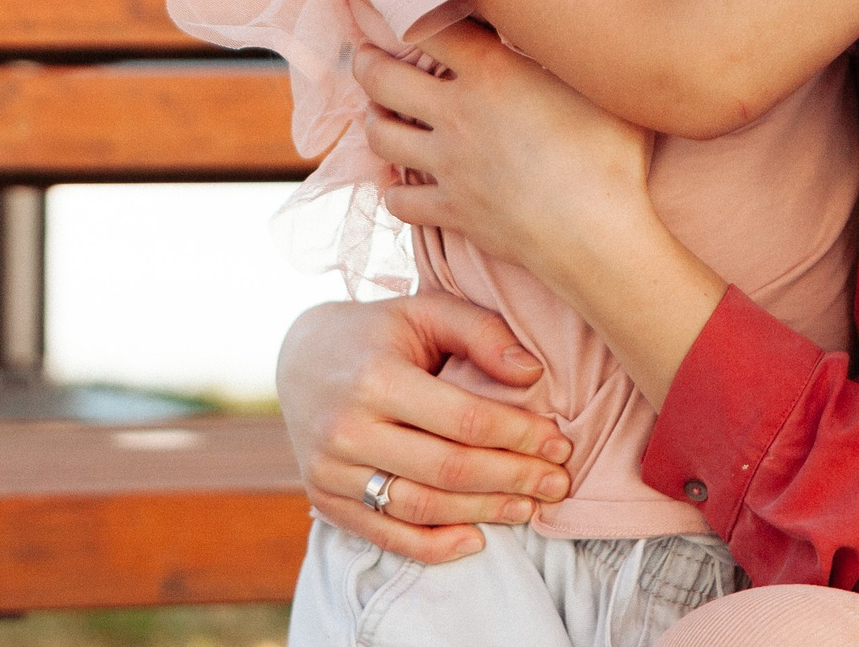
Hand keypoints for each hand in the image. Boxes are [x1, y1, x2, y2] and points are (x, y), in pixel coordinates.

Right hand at [275, 293, 574, 562]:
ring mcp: (331, 469)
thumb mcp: (426, 311)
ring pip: (421, 506)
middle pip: (448, 469)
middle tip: (557, 483)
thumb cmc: (378, 333)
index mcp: (376, 376)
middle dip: (513, 479)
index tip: (558, 444)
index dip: (518, 436)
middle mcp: (347, 428)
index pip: (464, 419)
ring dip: (483, 513)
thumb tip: (533, 373)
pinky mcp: (323, 498)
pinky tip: (476, 539)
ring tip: (528, 508)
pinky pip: (384, 535)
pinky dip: (432, 547)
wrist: (299, 358)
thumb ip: (482, 332)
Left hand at [363, 25, 658, 285]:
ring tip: (380, 113)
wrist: (596, 235)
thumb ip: (564, 52)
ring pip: (381, 136)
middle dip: (366, 63)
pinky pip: (401, 201)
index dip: (406, 9)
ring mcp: (448, 165)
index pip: (426, 26)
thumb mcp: (596, 83)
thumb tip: (557, 27)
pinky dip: (397, 191)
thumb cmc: (610, 155)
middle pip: (382, 79)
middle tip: (366, 56)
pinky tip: (405, 185)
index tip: (402, 5)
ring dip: (374, 121)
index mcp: (489, 73)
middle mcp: (456, 114)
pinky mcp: (451, 210)